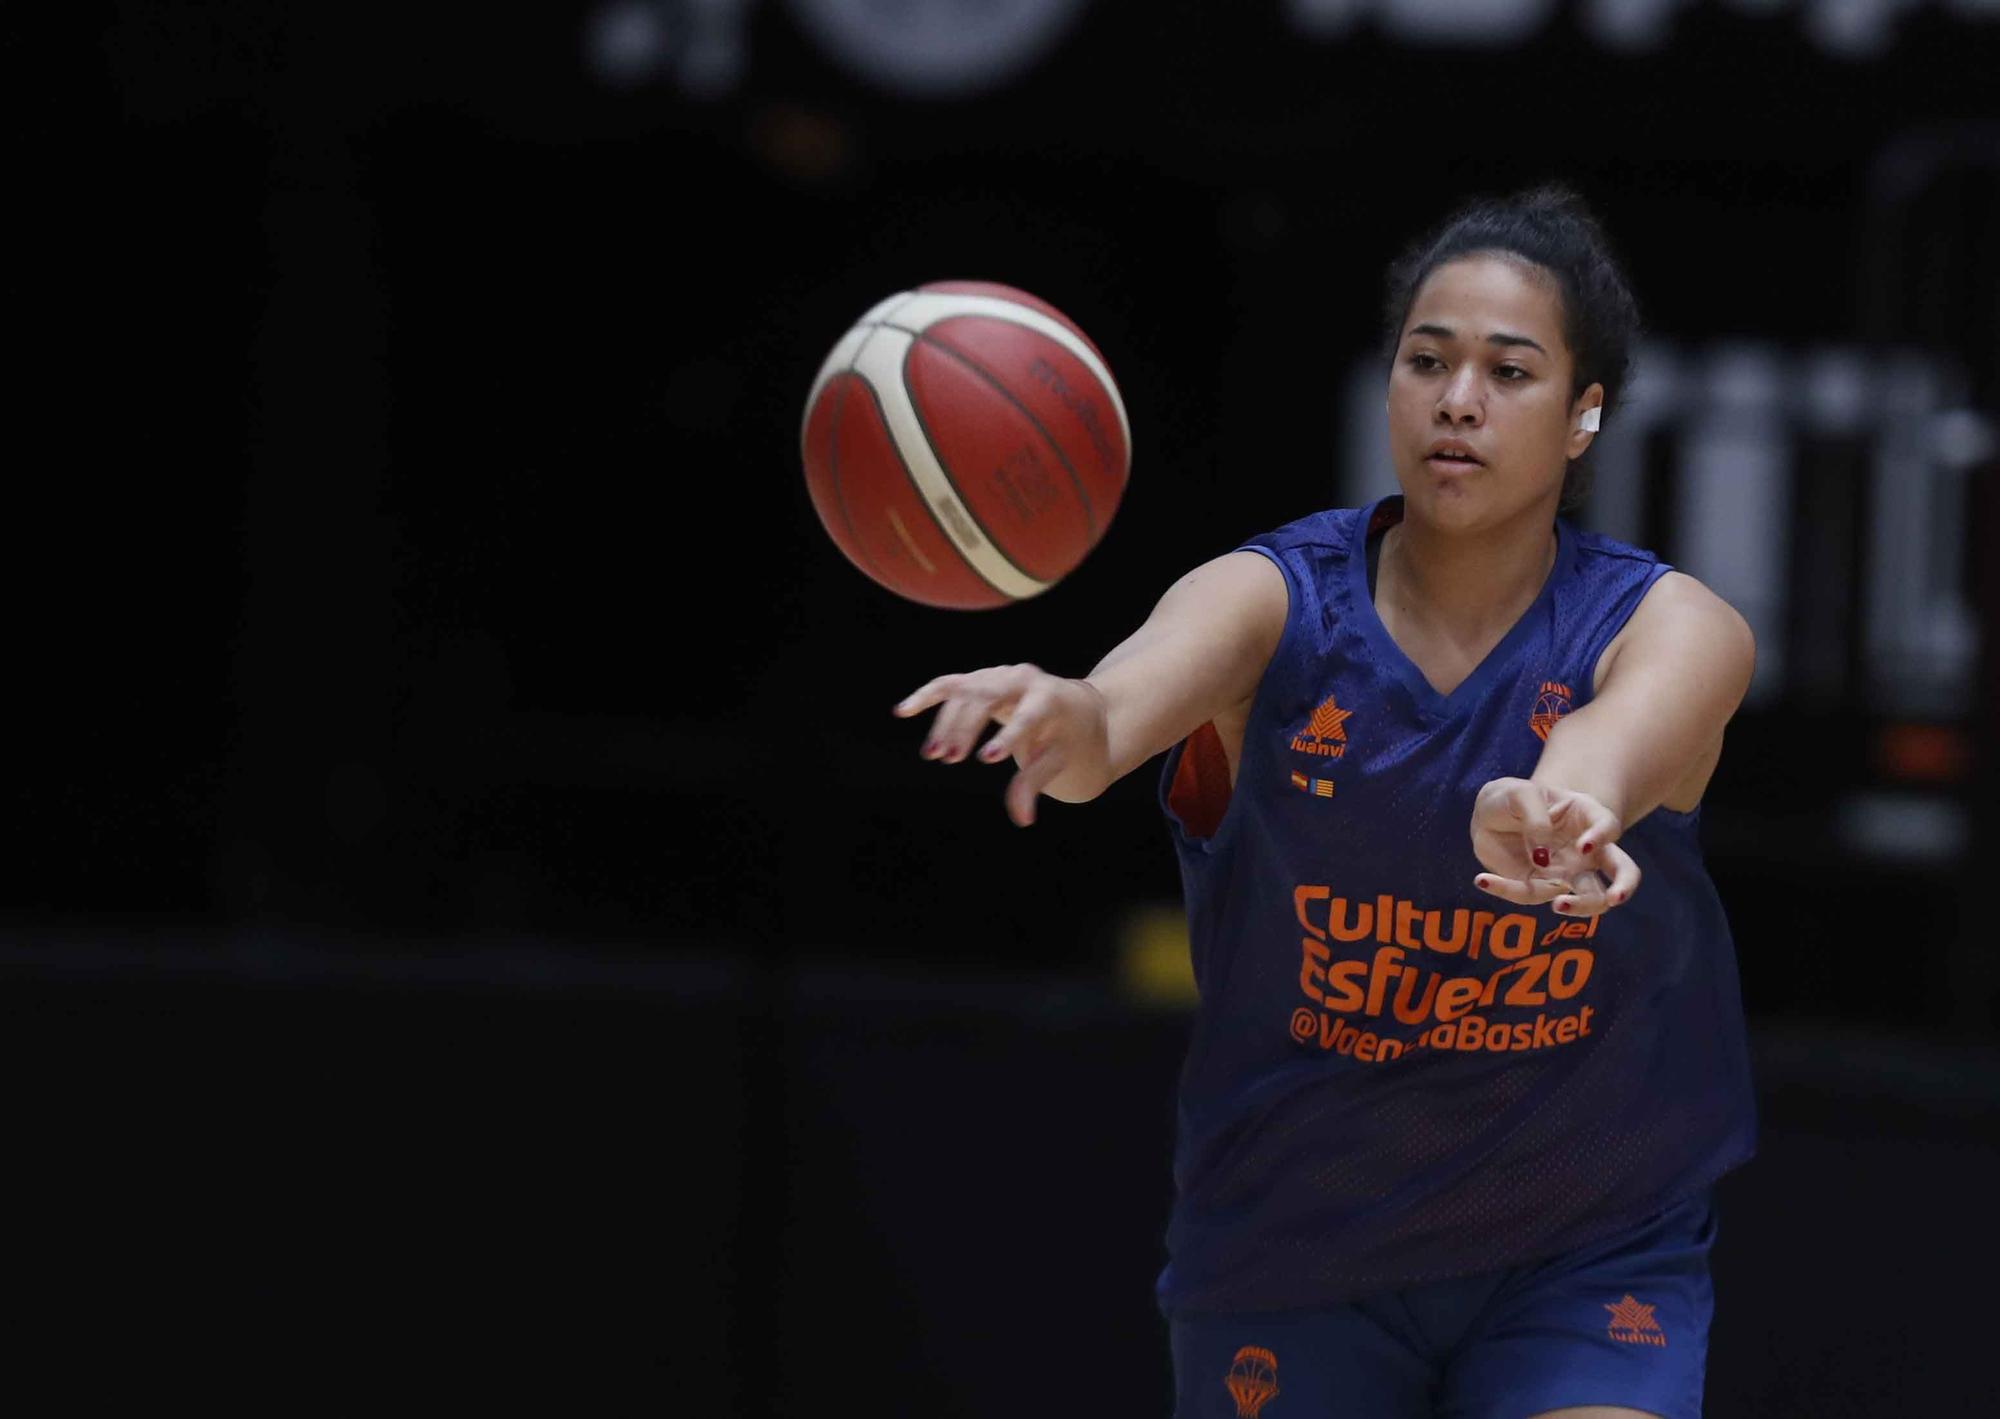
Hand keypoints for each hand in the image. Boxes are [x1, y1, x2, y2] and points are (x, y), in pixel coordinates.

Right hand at [893, 664, 1108, 826]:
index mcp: (1050, 698)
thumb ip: (1034, 784)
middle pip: (987, 697)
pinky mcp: (980, 679)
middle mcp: (1023, 679)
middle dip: (966, 727)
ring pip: (964, 692)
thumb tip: (1022, 820)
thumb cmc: (1068, 738)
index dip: (1007, 736)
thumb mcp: (1059, 760)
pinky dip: (926, 696)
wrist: (1075, 707)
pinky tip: (902, 711)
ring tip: (933, 754)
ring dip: (946, 722)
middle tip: (950, 759)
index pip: (1027, 716)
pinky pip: (950, 685)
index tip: (986, 759)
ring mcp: (998, 675)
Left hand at [1468, 777, 1640, 916]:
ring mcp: (1568, 872)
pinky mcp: (1540, 886)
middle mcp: (1586, 850)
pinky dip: (1506, 890)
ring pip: (1587, 897)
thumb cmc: (1514, 797)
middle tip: (1615, 898)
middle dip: (1624, 887)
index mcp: (1588, 816)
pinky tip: (1482, 880)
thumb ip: (1536, 820)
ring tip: (1558, 904)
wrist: (1491, 813)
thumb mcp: (1520, 794)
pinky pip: (1530, 895)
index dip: (1601, 837)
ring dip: (1577, 905)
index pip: (1608, 827)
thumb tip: (1542, 859)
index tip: (1583, 845)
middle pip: (1621, 872)